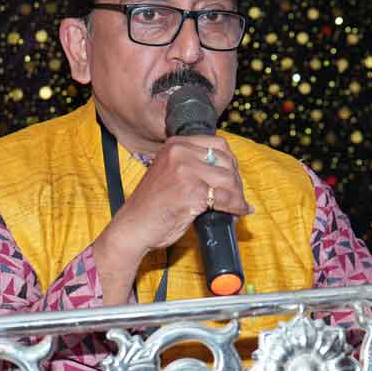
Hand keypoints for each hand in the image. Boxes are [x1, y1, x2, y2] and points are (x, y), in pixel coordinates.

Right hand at [94, 135, 251, 304]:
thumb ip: (192, 165)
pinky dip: (237, 207)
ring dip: (237, 195)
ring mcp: (187, 172)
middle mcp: (180, 153)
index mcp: (175, 145)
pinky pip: (227, 198)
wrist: (133, 226)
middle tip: (236, 195)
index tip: (233, 176)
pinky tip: (238, 212)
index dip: (230, 162)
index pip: (218, 144)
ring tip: (236, 206)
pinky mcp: (194, 193)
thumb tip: (228, 172)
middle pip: (226, 161)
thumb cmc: (151, 205)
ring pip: (229, 179)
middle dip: (235, 180)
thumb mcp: (169, 172)